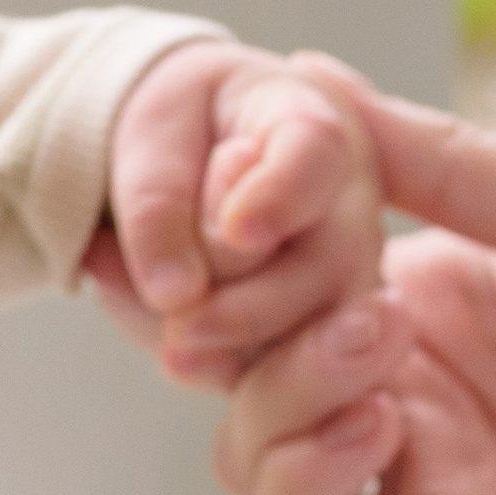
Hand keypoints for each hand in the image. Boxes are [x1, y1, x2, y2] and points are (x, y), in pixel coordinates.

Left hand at [86, 37, 381, 384]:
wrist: (180, 163)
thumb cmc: (171, 132)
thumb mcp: (147, 139)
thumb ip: (158, 202)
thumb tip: (174, 294)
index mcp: (308, 125)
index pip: (312, 154)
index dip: (279, 194)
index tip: (238, 230)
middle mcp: (348, 203)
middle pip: (325, 264)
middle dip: (245, 305)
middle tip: (175, 316)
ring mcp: (346, 272)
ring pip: (315, 334)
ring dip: (230, 349)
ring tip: (165, 335)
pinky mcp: (322, 329)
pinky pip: (282, 369)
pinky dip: (216, 366)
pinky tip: (173, 353)